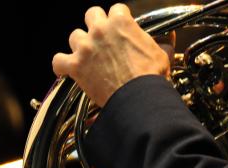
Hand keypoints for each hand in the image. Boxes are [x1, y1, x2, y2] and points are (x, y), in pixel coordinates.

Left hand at [52, 4, 169, 106]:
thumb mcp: (160, 55)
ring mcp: (86, 47)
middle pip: (91, 15)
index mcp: (121, 22)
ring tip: (86, 57)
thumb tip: (169, 41)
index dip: (117, 20)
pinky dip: (61, 65)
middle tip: (101, 40)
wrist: (137, 98)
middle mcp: (100, 30)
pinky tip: (66, 69)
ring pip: (74, 36)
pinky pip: (58, 61)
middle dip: (95, 25)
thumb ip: (161, 44)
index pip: (116, 9)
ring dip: (80, 46)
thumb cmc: (149, 77)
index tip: (119, 31)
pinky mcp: (75, 66)